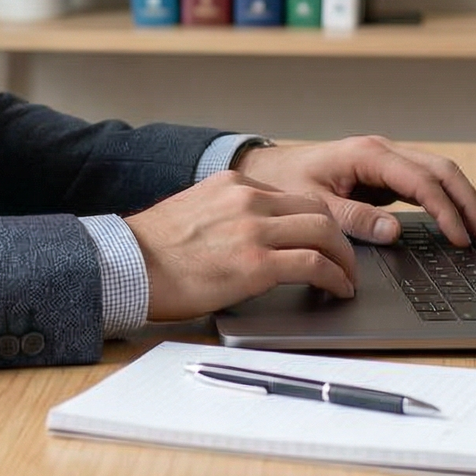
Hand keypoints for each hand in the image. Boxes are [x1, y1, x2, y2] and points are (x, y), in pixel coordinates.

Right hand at [123, 171, 357, 321]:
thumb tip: (252, 233)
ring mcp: (253, 230)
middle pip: (317, 210)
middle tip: (345, 260)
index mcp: (233, 185)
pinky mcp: (256, 263)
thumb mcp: (195, 211)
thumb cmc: (154, 250)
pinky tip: (337, 290)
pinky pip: (314, 265)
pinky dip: (335, 278)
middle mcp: (247, 199)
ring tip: (347, 279)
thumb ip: (228, 213)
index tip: (324, 239)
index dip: (317, 221)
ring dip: (344, 259)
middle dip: (339, 238)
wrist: (129, 265)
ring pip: (324, 233)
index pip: (293, 197)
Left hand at [239, 135, 475, 248]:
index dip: (446, 210)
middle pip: (441, 170)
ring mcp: (385, 160)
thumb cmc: (286, 182)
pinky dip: (444, 200)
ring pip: (438, 173)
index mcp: (368, 154)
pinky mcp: (384, 173)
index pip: (422, 181)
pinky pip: (423, 183)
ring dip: (461, 199)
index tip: (461, 239)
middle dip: (467, 201)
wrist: (267, 169)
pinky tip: (456, 222)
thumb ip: (354, 218)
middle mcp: (382, 151)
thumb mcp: (315, 204)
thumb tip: (395, 231)